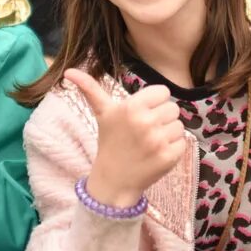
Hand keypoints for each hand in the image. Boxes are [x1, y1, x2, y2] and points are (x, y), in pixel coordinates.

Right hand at [65, 71, 184, 207]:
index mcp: (132, 107)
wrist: (113, 180)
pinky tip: (156, 154)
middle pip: (173, 108)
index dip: (154, 102)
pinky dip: (173, 149)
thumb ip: (89, 88)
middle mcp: (146, 122)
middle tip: (145, 131)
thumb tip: (68, 70)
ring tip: (150, 143)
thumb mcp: (102, 113)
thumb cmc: (110, 142)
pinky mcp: (169, 157)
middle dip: (161, 118)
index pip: (163, 92)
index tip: (142, 114)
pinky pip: (182, 143)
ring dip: (168, 134)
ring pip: (178, 125)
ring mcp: (158, 141)